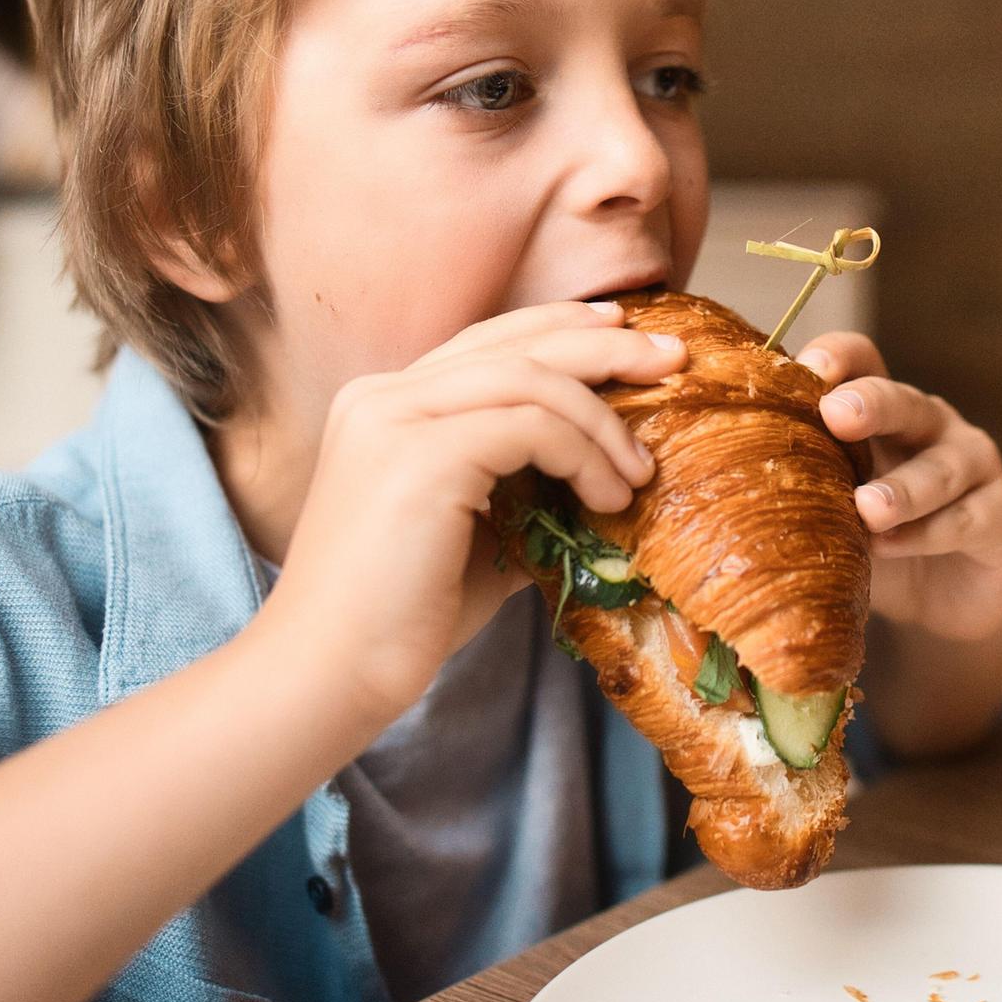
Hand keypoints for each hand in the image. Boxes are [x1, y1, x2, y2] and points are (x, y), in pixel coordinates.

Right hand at [262, 301, 687, 731]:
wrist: (329, 673)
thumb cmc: (400, 619)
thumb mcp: (478, 536)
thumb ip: (527, 492)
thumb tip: (607, 482)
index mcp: (385, 404)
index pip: (487, 342)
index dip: (560, 328)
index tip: (624, 335)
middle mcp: (383, 395)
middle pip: (514, 342)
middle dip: (603, 343)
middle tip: (672, 357)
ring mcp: (395, 418)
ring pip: (530, 378)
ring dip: (602, 419)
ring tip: (639, 472)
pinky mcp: (419, 456)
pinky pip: (530, 425)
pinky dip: (584, 453)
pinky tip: (609, 496)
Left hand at [795, 333, 1001, 643]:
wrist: (938, 605)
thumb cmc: (874, 541)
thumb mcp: (833, 508)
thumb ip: (800, 483)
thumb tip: (718, 471)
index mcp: (885, 411)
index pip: (865, 362)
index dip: (839, 357)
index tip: (806, 366)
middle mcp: (932, 426)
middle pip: (904, 401)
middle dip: (872, 404)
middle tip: (837, 415)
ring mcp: (974, 467)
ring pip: (941, 467)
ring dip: (902, 488)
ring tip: (867, 509)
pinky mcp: (1001, 519)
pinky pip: (966, 520)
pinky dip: (927, 533)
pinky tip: (893, 546)